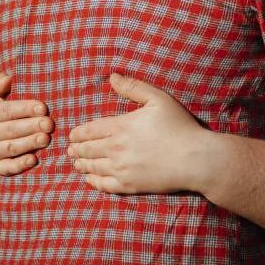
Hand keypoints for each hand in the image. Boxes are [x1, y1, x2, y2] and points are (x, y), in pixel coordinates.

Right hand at [0, 73, 53, 173]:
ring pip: (11, 148)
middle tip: (49, 124)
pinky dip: (19, 165)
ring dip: (29, 143)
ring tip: (45, 138)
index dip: (25, 109)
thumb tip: (6, 78)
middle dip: (31, 126)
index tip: (43, 107)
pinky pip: (7, 168)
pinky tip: (33, 160)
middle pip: (11, 130)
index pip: (7, 111)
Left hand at [68, 74, 207, 193]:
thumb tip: (112, 77)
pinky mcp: (130, 186)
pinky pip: (104, 186)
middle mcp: (116, 149)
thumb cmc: (178, 126)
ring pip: (93, 167)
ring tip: (76, 163)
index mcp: (121, 127)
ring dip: (82, 164)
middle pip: (88, 150)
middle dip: (77, 149)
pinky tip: (90, 179)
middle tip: (70, 150)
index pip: (91, 130)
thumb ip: (133, 87)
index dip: (79, 133)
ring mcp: (122, 170)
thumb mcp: (158, 99)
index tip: (72, 135)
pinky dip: (93, 182)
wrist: (194, 159)